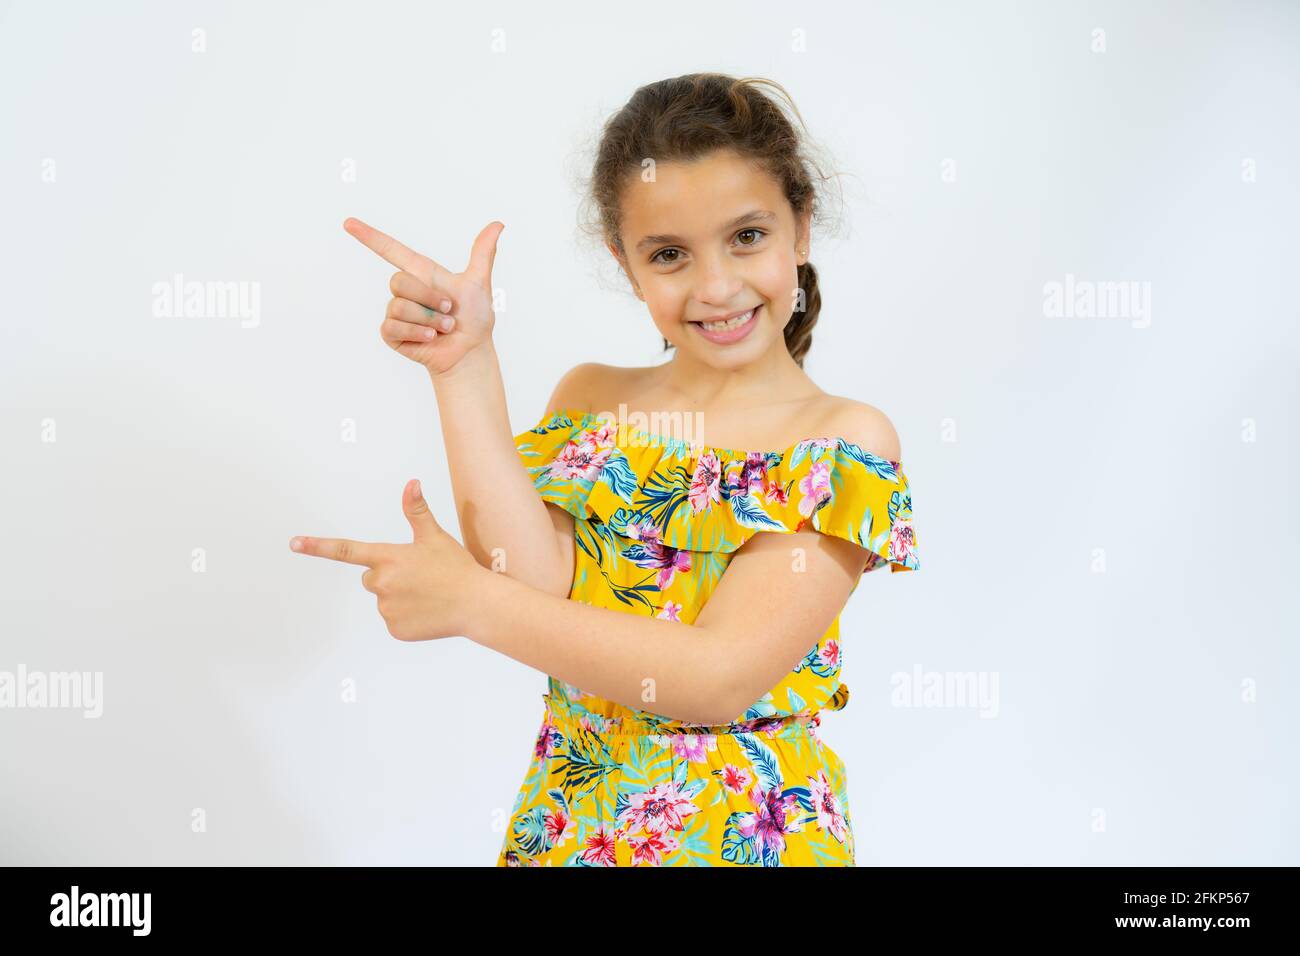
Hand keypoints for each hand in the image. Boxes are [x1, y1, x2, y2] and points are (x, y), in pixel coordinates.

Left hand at [289, 478, 486, 640]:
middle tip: (418, 576)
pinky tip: (427, 611)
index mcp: (388, 557)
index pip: (345, 550)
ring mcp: (386, 609)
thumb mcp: (435, 537)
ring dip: (399, 596)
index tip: (294, 543)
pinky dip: (407, 616)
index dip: (317, 546)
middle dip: (388, 575)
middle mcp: (381, 583)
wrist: (476, 604)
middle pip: (370, 577)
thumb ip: (416, 510)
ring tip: (427, 594)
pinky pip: (393, 620)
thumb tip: (411, 482)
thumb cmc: (456, 568)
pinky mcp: (394, 629)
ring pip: (383, 599)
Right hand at [343, 216, 503, 377]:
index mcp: (422, 274)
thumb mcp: (479, 284)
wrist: (470, 352)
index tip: (349, 222)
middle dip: (428, 297)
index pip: (391, 250)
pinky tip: (431, 338)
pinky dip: (418, 333)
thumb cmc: (475, 319)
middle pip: (398, 281)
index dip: (370, 236)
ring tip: (444, 328)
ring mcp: (397, 312)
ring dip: (428, 320)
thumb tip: (497, 224)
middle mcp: (407, 291)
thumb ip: (483, 254)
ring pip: (400, 306)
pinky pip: (394, 327)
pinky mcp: (392, 334)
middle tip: (448, 310)